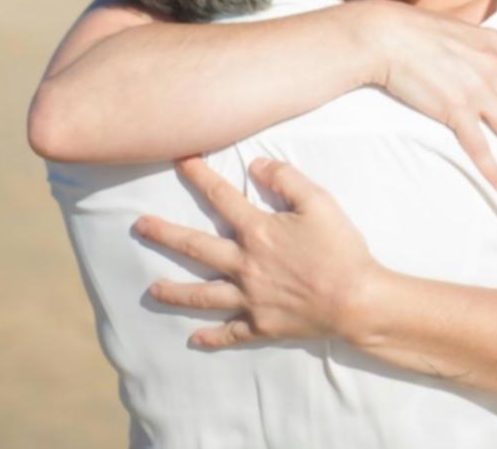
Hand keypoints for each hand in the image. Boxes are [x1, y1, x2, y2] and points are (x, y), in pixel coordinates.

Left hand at [135, 156, 376, 348]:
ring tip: (152, 289)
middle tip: (140, 226)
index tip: (180, 159)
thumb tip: (256, 165)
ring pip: (203, 295)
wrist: (356, 300)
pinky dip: (211, 337)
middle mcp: (245, 265)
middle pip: (196, 247)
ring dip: (175, 292)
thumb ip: (286, 179)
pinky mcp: (261, 325)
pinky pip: (230, 332)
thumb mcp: (319, 202)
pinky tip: (194, 339)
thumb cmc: (341, 248)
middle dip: (165, 234)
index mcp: (258, 232)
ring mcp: (250, 298)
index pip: (221, 197)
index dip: (199, 175)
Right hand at [358, 1, 496, 190]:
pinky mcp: (454, 111)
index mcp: (495, 45)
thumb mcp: (458, 29)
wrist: (387, 36)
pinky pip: (480, 146)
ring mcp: (476, 92)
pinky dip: (492, 168)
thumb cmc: (414, 30)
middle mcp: (493, 69)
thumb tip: (482, 51)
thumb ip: (477, 44)